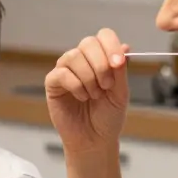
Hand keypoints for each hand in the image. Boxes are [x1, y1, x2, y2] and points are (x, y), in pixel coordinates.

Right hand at [43, 28, 131, 152]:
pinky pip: (62, 74)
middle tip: (107, 85)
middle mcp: (82, 61)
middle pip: (88, 43)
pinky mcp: (53, 84)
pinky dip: (76, 85)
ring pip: (73, 56)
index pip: (103, 36)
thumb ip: (120, 70)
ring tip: (94, 95)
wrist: (95, 140)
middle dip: (101, 64)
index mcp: (101, 59)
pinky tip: (82, 97)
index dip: (111, 46)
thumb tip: (124, 46)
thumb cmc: (108, 117)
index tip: (118, 63)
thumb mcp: (121, 92)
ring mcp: (66, 71)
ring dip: (88, 77)